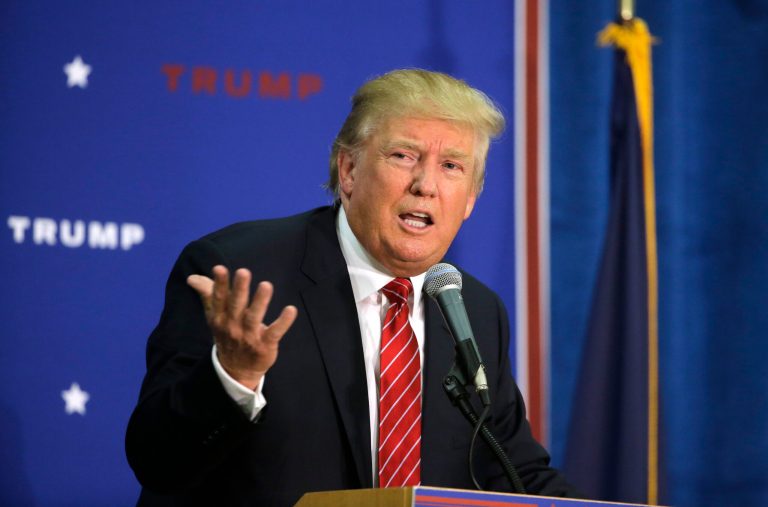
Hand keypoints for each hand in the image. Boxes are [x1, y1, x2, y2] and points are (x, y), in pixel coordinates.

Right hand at [187, 265, 297, 389]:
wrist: (236, 370)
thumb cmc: (227, 334)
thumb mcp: (215, 316)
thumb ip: (207, 294)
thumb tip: (192, 277)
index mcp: (220, 318)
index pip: (218, 299)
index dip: (219, 284)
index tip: (219, 268)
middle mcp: (232, 326)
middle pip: (236, 306)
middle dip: (239, 289)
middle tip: (243, 272)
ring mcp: (249, 337)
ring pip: (254, 318)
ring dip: (260, 301)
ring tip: (266, 285)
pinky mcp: (265, 345)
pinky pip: (274, 333)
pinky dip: (283, 322)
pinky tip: (291, 310)